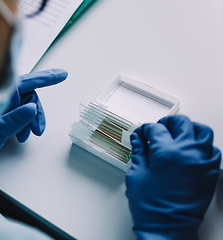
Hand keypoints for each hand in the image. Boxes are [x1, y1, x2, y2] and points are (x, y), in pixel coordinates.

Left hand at [0, 69, 67, 185]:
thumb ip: (14, 119)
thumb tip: (32, 108)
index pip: (25, 82)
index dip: (45, 78)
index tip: (62, 75)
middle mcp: (1, 98)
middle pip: (29, 96)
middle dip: (37, 112)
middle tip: (38, 129)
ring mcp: (2, 107)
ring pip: (27, 107)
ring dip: (32, 121)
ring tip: (28, 135)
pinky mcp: (3, 116)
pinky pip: (21, 116)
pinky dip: (26, 125)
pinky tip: (22, 136)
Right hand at [125, 115, 220, 239]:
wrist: (168, 228)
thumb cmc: (151, 206)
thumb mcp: (137, 175)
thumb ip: (139, 152)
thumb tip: (138, 138)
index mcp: (166, 152)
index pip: (156, 128)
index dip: (146, 129)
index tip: (142, 133)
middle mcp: (187, 153)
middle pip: (182, 123)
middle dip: (168, 122)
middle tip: (159, 127)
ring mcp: (202, 162)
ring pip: (203, 131)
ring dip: (189, 128)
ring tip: (179, 132)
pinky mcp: (211, 172)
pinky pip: (213, 150)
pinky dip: (203, 145)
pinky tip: (192, 149)